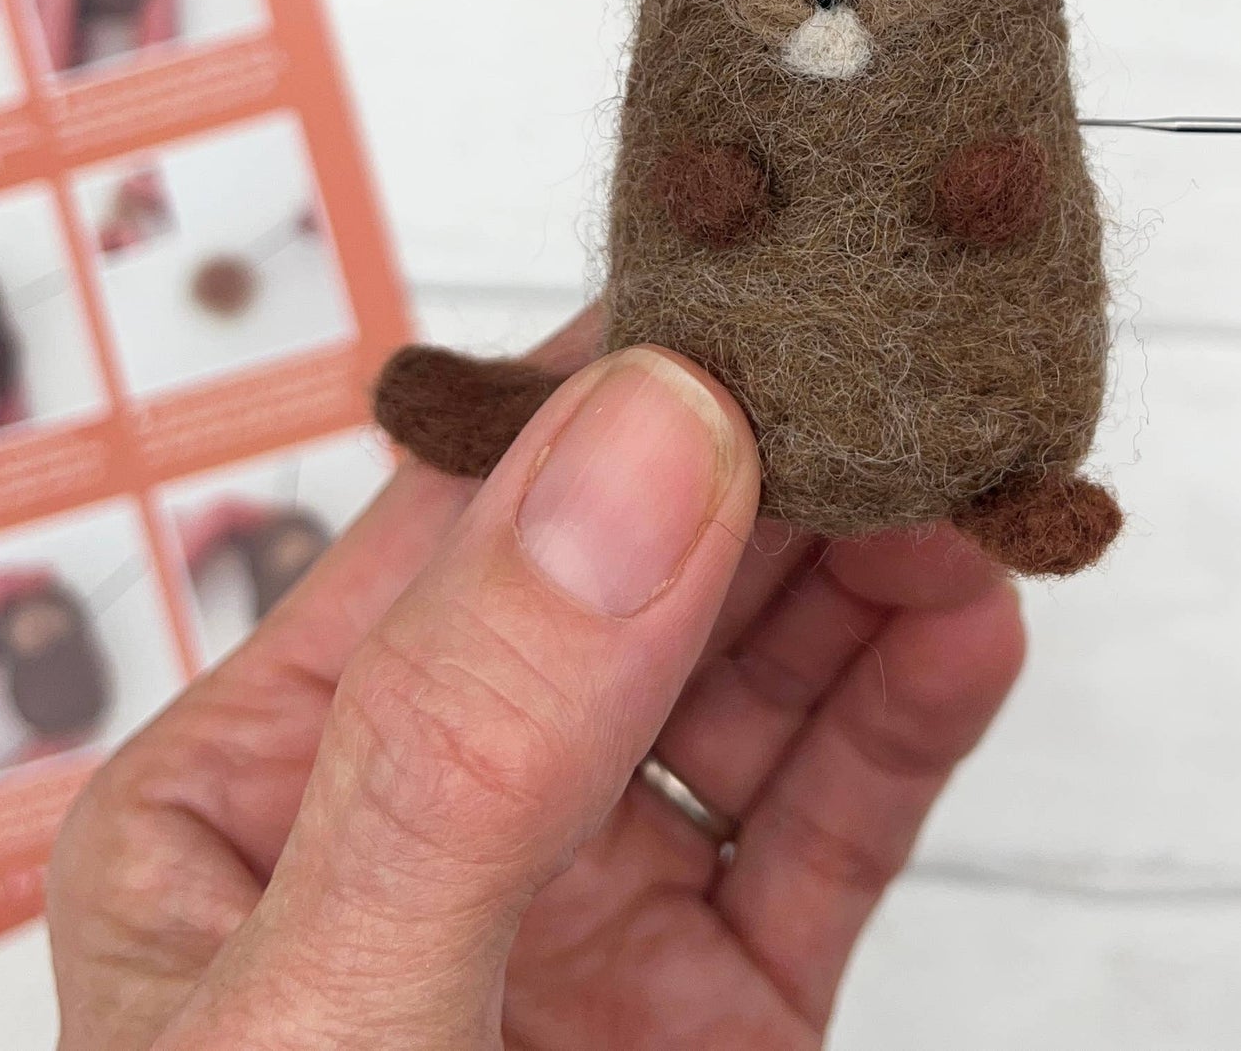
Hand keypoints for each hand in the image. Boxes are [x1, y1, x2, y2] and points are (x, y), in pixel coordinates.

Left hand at [48, 313, 1023, 1048]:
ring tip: (973, 480)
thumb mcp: (340, 1033)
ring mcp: (585, 918)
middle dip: (778, 464)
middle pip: (634, 580)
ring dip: (866, 570)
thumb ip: (476, 739)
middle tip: (917, 356)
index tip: (764, 267)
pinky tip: (976, 625)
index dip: (618, 381)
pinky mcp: (724, 1013)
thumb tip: (645, 432)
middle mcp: (428, 824)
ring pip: (752, 686)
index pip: (465, 523)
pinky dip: (912, 717)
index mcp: (264, 791)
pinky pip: (831, 827)